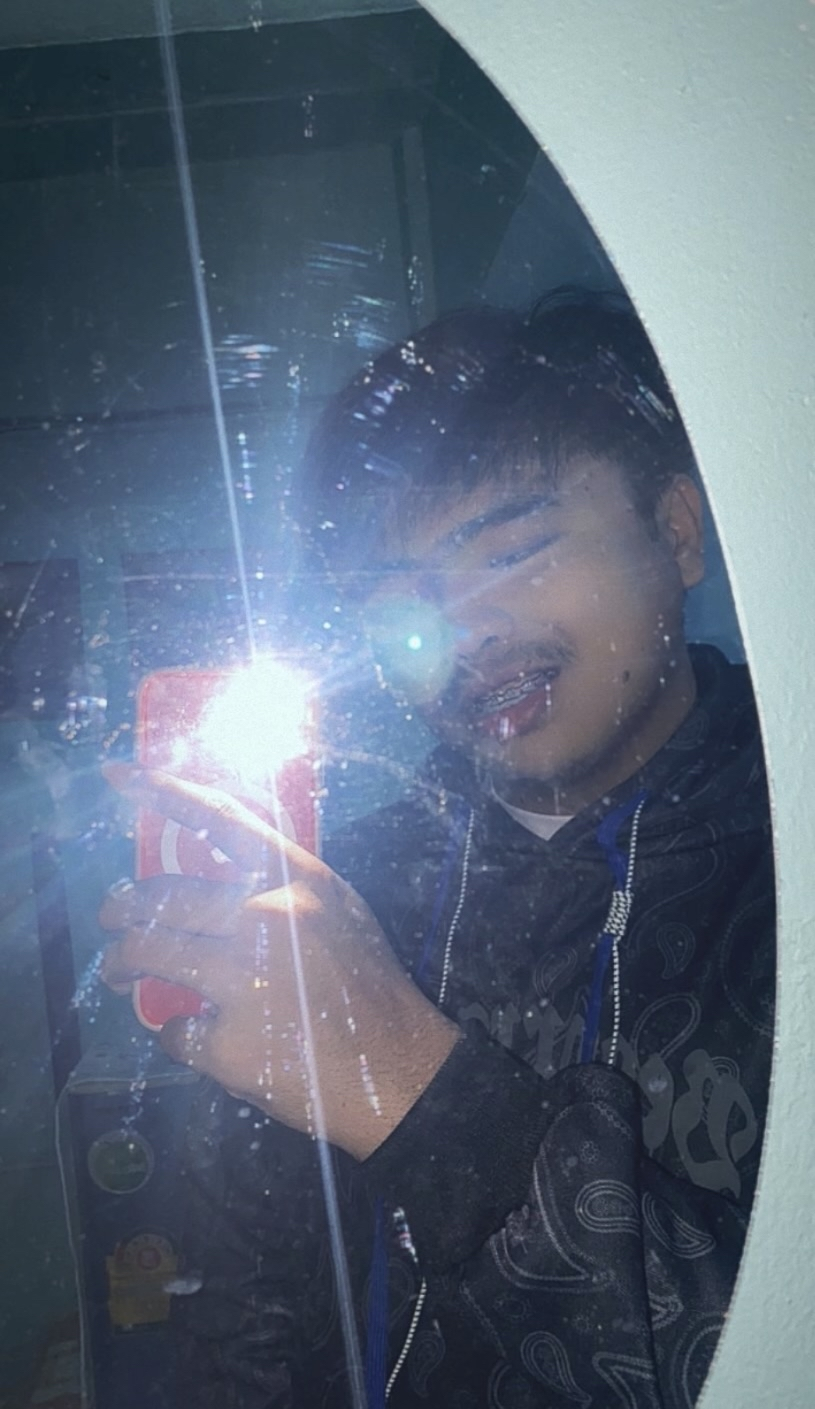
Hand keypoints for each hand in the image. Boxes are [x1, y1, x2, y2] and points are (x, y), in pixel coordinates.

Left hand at [99, 765, 459, 1158]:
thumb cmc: (368, 987)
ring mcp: (244, 979)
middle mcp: (267, 916)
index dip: (166, 794)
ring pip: (148, 952)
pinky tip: (198, 1037)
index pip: (221, 819)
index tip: (120, 777)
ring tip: (120, 974)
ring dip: (121, 964)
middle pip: (161, 895)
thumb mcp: (338, 911)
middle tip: (111, 919)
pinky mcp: (230, 1041)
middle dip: (119, 907)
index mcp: (297, 879)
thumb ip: (282, 889)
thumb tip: (214, 880)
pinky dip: (177, 1035)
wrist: (398, 1069)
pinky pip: (174, 1030)